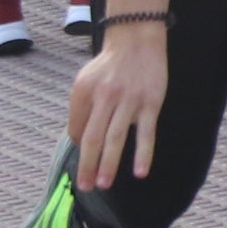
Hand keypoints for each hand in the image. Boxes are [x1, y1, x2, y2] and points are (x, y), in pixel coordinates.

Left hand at [64, 20, 166, 191]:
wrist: (136, 41)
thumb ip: (80, 109)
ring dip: (109, 164)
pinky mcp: (150, 103)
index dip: (79, 146)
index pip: (76, 128)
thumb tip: (78, 140)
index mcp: (83, 92)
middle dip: (87, 165)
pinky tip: (139, 172)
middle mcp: (103, 97)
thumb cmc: (109, 67)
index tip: (86, 160)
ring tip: (102, 184)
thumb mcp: (85, 81)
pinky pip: (145, 133)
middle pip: (91, 137)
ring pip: (115, 138)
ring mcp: (127, 100)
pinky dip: (143, 154)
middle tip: (84, 187)